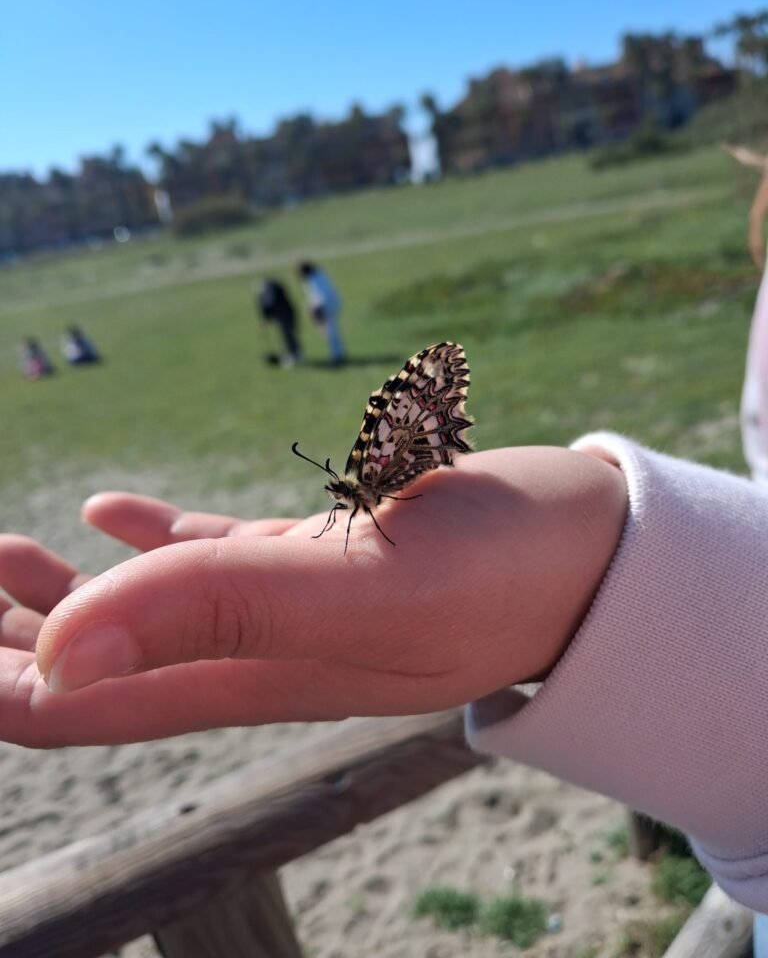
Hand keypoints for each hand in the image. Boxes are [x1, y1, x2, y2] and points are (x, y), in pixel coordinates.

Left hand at [0, 448, 626, 746]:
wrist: (589, 553)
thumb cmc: (497, 569)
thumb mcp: (361, 589)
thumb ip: (218, 614)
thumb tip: (54, 658)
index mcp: (246, 678)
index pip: (76, 704)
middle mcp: (254, 656)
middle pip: (94, 669)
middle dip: (9, 640)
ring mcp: (285, 610)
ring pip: (143, 616)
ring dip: (57, 598)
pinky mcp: (319, 562)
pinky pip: (210, 561)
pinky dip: (144, 544)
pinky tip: (106, 513)